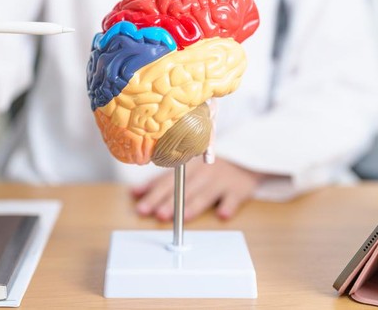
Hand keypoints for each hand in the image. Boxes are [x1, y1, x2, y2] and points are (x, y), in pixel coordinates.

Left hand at [131, 157, 262, 220]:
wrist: (243, 160)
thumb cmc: (206, 169)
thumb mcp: (183, 170)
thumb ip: (161, 181)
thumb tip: (134, 193)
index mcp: (185, 167)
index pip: (166, 181)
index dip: (153, 194)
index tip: (141, 206)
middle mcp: (201, 173)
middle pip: (182, 190)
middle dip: (168, 202)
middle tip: (157, 214)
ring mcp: (220, 180)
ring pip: (204, 195)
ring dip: (192, 206)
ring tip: (182, 218)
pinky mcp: (238, 189)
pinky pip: (233, 198)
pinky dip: (228, 206)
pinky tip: (222, 214)